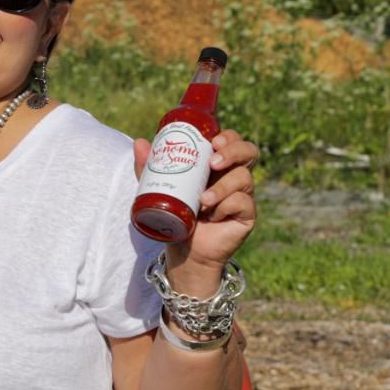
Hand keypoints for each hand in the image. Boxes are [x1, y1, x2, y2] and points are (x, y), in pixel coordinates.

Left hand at [133, 129, 257, 285]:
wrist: (184, 252)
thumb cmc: (176, 215)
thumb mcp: (160, 188)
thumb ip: (150, 167)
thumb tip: (140, 142)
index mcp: (217, 165)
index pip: (232, 141)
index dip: (229, 137)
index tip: (213, 141)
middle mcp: (233, 177)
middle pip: (249, 152)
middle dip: (233, 152)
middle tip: (213, 163)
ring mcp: (242, 196)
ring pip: (244, 178)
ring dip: (222, 187)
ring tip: (203, 200)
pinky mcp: (246, 216)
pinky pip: (244, 203)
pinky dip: (226, 206)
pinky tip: (213, 215)